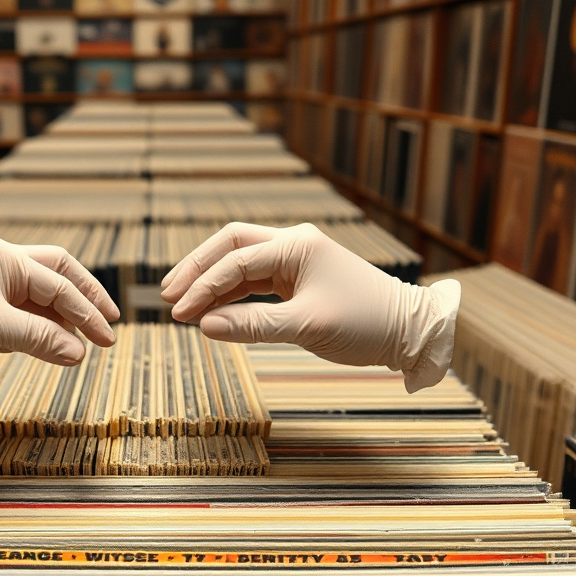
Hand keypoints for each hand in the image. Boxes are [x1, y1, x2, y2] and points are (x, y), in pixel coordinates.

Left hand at [0, 233, 119, 390]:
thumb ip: (38, 339)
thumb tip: (79, 352)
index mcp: (2, 257)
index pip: (60, 284)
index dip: (88, 313)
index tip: (108, 339)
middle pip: (55, 274)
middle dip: (84, 300)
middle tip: (109, 324)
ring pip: (34, 295)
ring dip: (59, 318)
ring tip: (81, 343)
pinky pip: (14, 310)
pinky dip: (34, 326)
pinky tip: (47, 344)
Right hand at [160, 223, 459, 392]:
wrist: (408, 331)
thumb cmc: (366, 324)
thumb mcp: (307, 326)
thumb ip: (253, 326)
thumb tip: (205, 326)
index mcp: (296, 245)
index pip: (235, 260)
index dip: (202, 286)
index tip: (178, 312)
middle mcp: (293, 244)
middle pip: (229, 245)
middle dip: (197, 269)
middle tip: (167, 296)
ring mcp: (295, 260)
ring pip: (239, 261)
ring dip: (211, 282)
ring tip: (181, 305)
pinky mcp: (297, 279)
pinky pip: (253, 280)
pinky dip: (230, 294)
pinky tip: (211, 310)